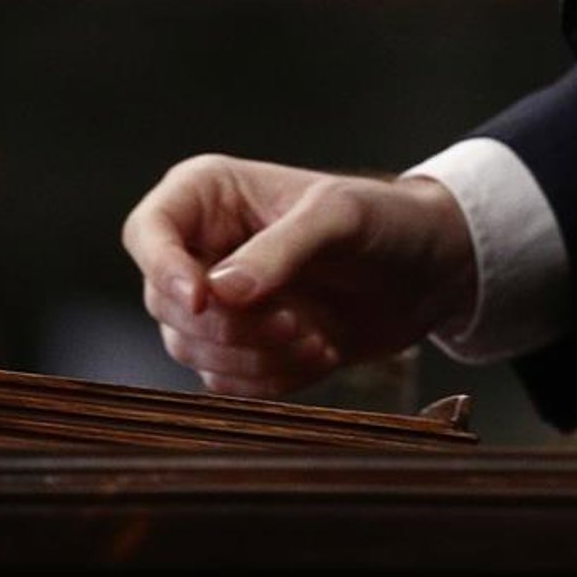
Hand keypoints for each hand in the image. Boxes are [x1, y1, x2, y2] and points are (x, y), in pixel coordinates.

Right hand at [122, 152, 479, 397]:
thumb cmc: (384, 220)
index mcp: (207, 195)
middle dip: (231, 325)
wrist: (428, 272)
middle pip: (165, 303)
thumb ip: (281, 250)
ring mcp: (217, 302)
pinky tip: (320, 350)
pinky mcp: (241, 347)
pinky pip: (226, 381)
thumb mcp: (338, 218)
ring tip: (317, 336)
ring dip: (255, 355)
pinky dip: (272, 377)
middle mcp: (200, 247)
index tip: (202, 299)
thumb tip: (219, 294)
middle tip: (295, 322)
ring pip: (192, 349)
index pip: (147, 233)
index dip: (162, 270)